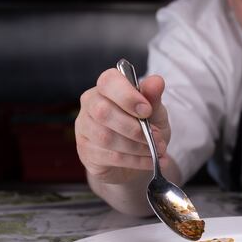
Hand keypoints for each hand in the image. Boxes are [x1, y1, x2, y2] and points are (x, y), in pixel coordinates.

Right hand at [75, 68, 170, 184]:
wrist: (138, 156)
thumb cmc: (145, 125)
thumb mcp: (155, 111)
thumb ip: (153, 97)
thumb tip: (157, 81)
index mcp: (107, 87)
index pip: (108, 82)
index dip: (127, 96)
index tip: (147, 110)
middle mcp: (90, 104)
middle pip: (103, 112)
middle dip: (134, 128)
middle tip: (157, 137)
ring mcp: (84, 128)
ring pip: (106, 138)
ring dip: (137, 146)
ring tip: (157, 150)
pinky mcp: (86, 151)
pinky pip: (110, 157)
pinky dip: (135, 160)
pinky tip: (150, 161)